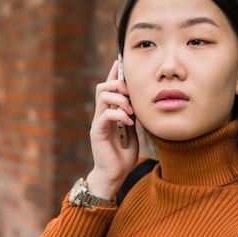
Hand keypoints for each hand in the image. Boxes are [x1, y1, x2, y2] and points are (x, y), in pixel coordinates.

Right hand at [86, 60, 138, 199]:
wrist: (114, 175)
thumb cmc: (123, 156)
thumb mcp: (133, 132)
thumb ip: (133, 116)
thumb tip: (140, 102)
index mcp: (109, 112)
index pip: (109, 87)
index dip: (113, 73)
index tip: (120, 61)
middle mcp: (101, 114)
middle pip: (102, 86)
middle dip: (117, 84)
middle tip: (130, 94)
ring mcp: (98, 122)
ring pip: (103, 96)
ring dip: (119, 99)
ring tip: (130, 110)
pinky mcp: (97, 132)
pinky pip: (105, 114)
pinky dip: (119, 115)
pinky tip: (129, 123)